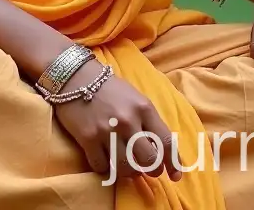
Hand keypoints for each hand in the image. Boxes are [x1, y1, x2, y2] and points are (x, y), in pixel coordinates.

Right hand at [52, 58, 181, 183]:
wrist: (78, 77)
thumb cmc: (111, 89)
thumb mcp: (136, 99)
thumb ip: (148, 122)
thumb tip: (160, 151)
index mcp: (144, 108)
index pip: (165, 141)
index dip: (173, 162)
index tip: (175, 176)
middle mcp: (128, 120)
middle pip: (149, 160)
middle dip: (152, 170)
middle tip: (147, 170)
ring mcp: (107, 130)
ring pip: (126, 168)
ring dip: (129, 172)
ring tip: (127, 165)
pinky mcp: (88, 139)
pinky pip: (102, 167)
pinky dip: (106, 168)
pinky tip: (106, 159)